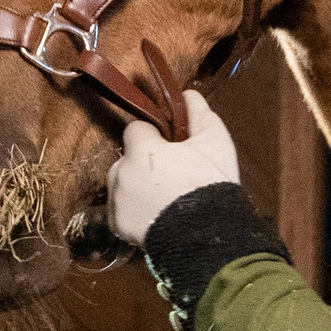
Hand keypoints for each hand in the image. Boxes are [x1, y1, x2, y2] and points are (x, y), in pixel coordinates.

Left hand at [107, 91, 240, 245]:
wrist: (209, 236)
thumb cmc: (211, 185)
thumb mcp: (214, 143)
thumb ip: (198, 114)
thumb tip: (187, 93)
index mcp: (140, 150)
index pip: (136, 129)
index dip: (154, 137)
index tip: (170, 149)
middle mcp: (120, 173)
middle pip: (127, 158)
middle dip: (143, 164)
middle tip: (171, 178)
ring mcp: (116, 202)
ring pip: (122, 184)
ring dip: (136, 187)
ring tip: (165, 200)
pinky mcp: (117, 226)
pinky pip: (121, 210)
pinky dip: (134, 212)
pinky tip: (156, 216)